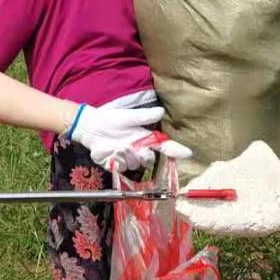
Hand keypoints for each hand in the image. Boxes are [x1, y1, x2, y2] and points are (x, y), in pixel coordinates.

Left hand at [68, 104, 191, 170]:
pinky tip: (110, 153)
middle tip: (132, 146)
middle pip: (149, 160)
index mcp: (145, 139)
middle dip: (143, 155)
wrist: (91, 126)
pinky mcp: (115, 165)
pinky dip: (116, 161)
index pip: (164, 147)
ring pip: (134, 164)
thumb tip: (161, 111)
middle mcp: (138, 151)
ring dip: (126, 156)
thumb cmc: (112, 119)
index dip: (176, 151)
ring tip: (117, 146)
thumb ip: (145, 116)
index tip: (188, 153)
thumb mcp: (129, 116)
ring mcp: (127, 159)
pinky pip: (120, 168)